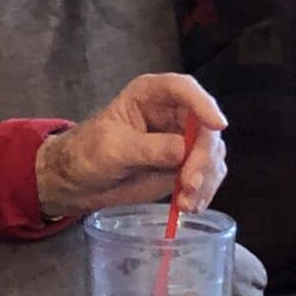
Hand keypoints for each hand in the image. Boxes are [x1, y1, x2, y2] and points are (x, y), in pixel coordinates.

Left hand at [34, 73, 227, 220]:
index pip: (184, 89)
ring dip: (206, 179)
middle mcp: (172, 112)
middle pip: (205, 126)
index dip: (204, 104)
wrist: (78, 182)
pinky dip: (204, 192)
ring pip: (212, 153)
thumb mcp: (113, 148)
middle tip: (191, 184)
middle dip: (204, 157)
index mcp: (151, 94)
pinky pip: (207, 175)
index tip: (218, 125)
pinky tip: (188, 206)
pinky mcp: (184, 166)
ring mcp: (182, 140)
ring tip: (186, 203)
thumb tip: (183, 151)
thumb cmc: (87, 153)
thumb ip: (148, 148)